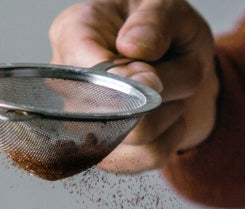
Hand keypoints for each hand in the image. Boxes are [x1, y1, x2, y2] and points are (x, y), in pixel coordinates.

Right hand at [49, 0, 217, 173]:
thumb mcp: (164, 6)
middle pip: (115, 113)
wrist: (174, 55)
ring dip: (172, 111)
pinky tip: (170, 113)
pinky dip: (174, 134)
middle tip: (168, 73)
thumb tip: (133, 50)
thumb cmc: (159, 26)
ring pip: (140, 137)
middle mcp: (70, 88)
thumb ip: (152, 23)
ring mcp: (86, 127)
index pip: (89, 77)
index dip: (128, 81)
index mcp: (72, 36)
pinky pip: (150, 157)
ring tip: (170, 89)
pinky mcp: (110, 155)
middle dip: (160, 94)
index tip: (153, 72)